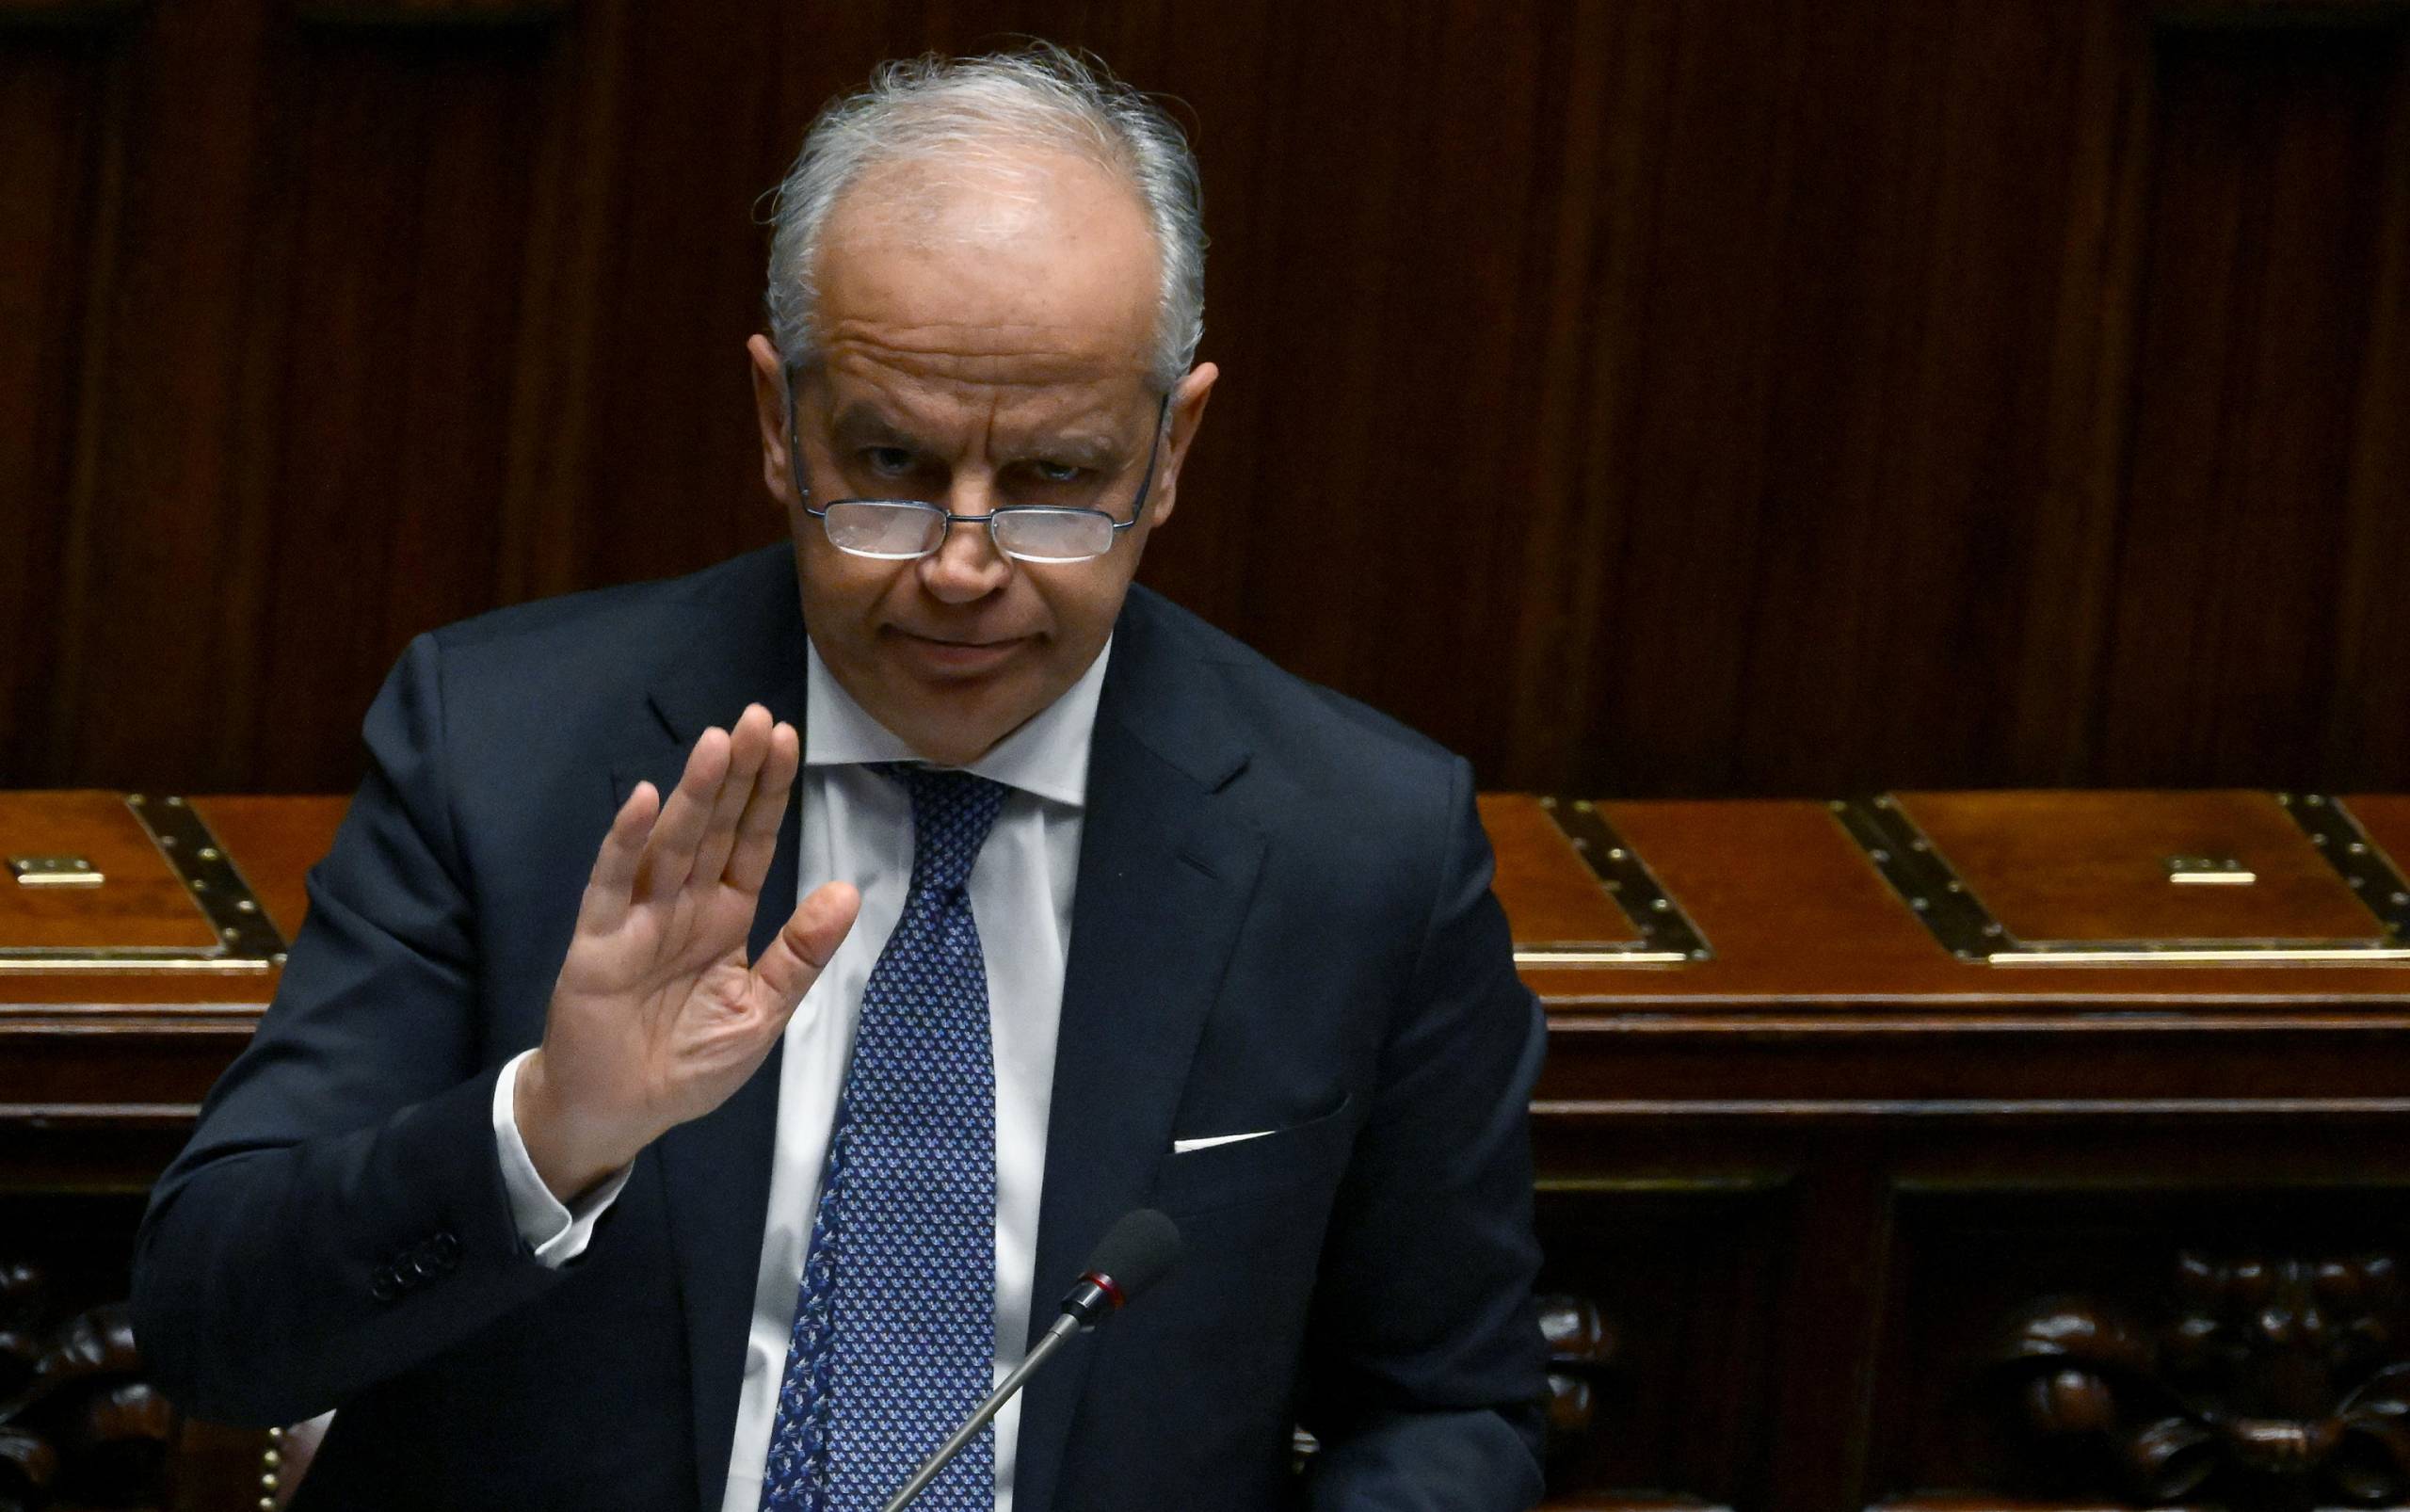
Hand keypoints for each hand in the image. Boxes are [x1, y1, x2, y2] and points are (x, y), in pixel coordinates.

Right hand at [517, 703, 859, 1201]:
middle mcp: (685, 904)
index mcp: (728, 915)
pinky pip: (611, 885)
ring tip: (718, 744)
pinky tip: (640, 801)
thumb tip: (849, 891)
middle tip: (757, 719)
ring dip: (693, 793)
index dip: (769, 792)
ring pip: (671, 843)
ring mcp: (639, 917)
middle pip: (715, 826)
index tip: (787, 739)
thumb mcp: (762, 1011)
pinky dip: (624, 843)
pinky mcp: (597, 942)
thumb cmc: (688, 1063)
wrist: (621, 1113)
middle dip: (738, 774)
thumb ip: (800, 953)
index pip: (753, 840)